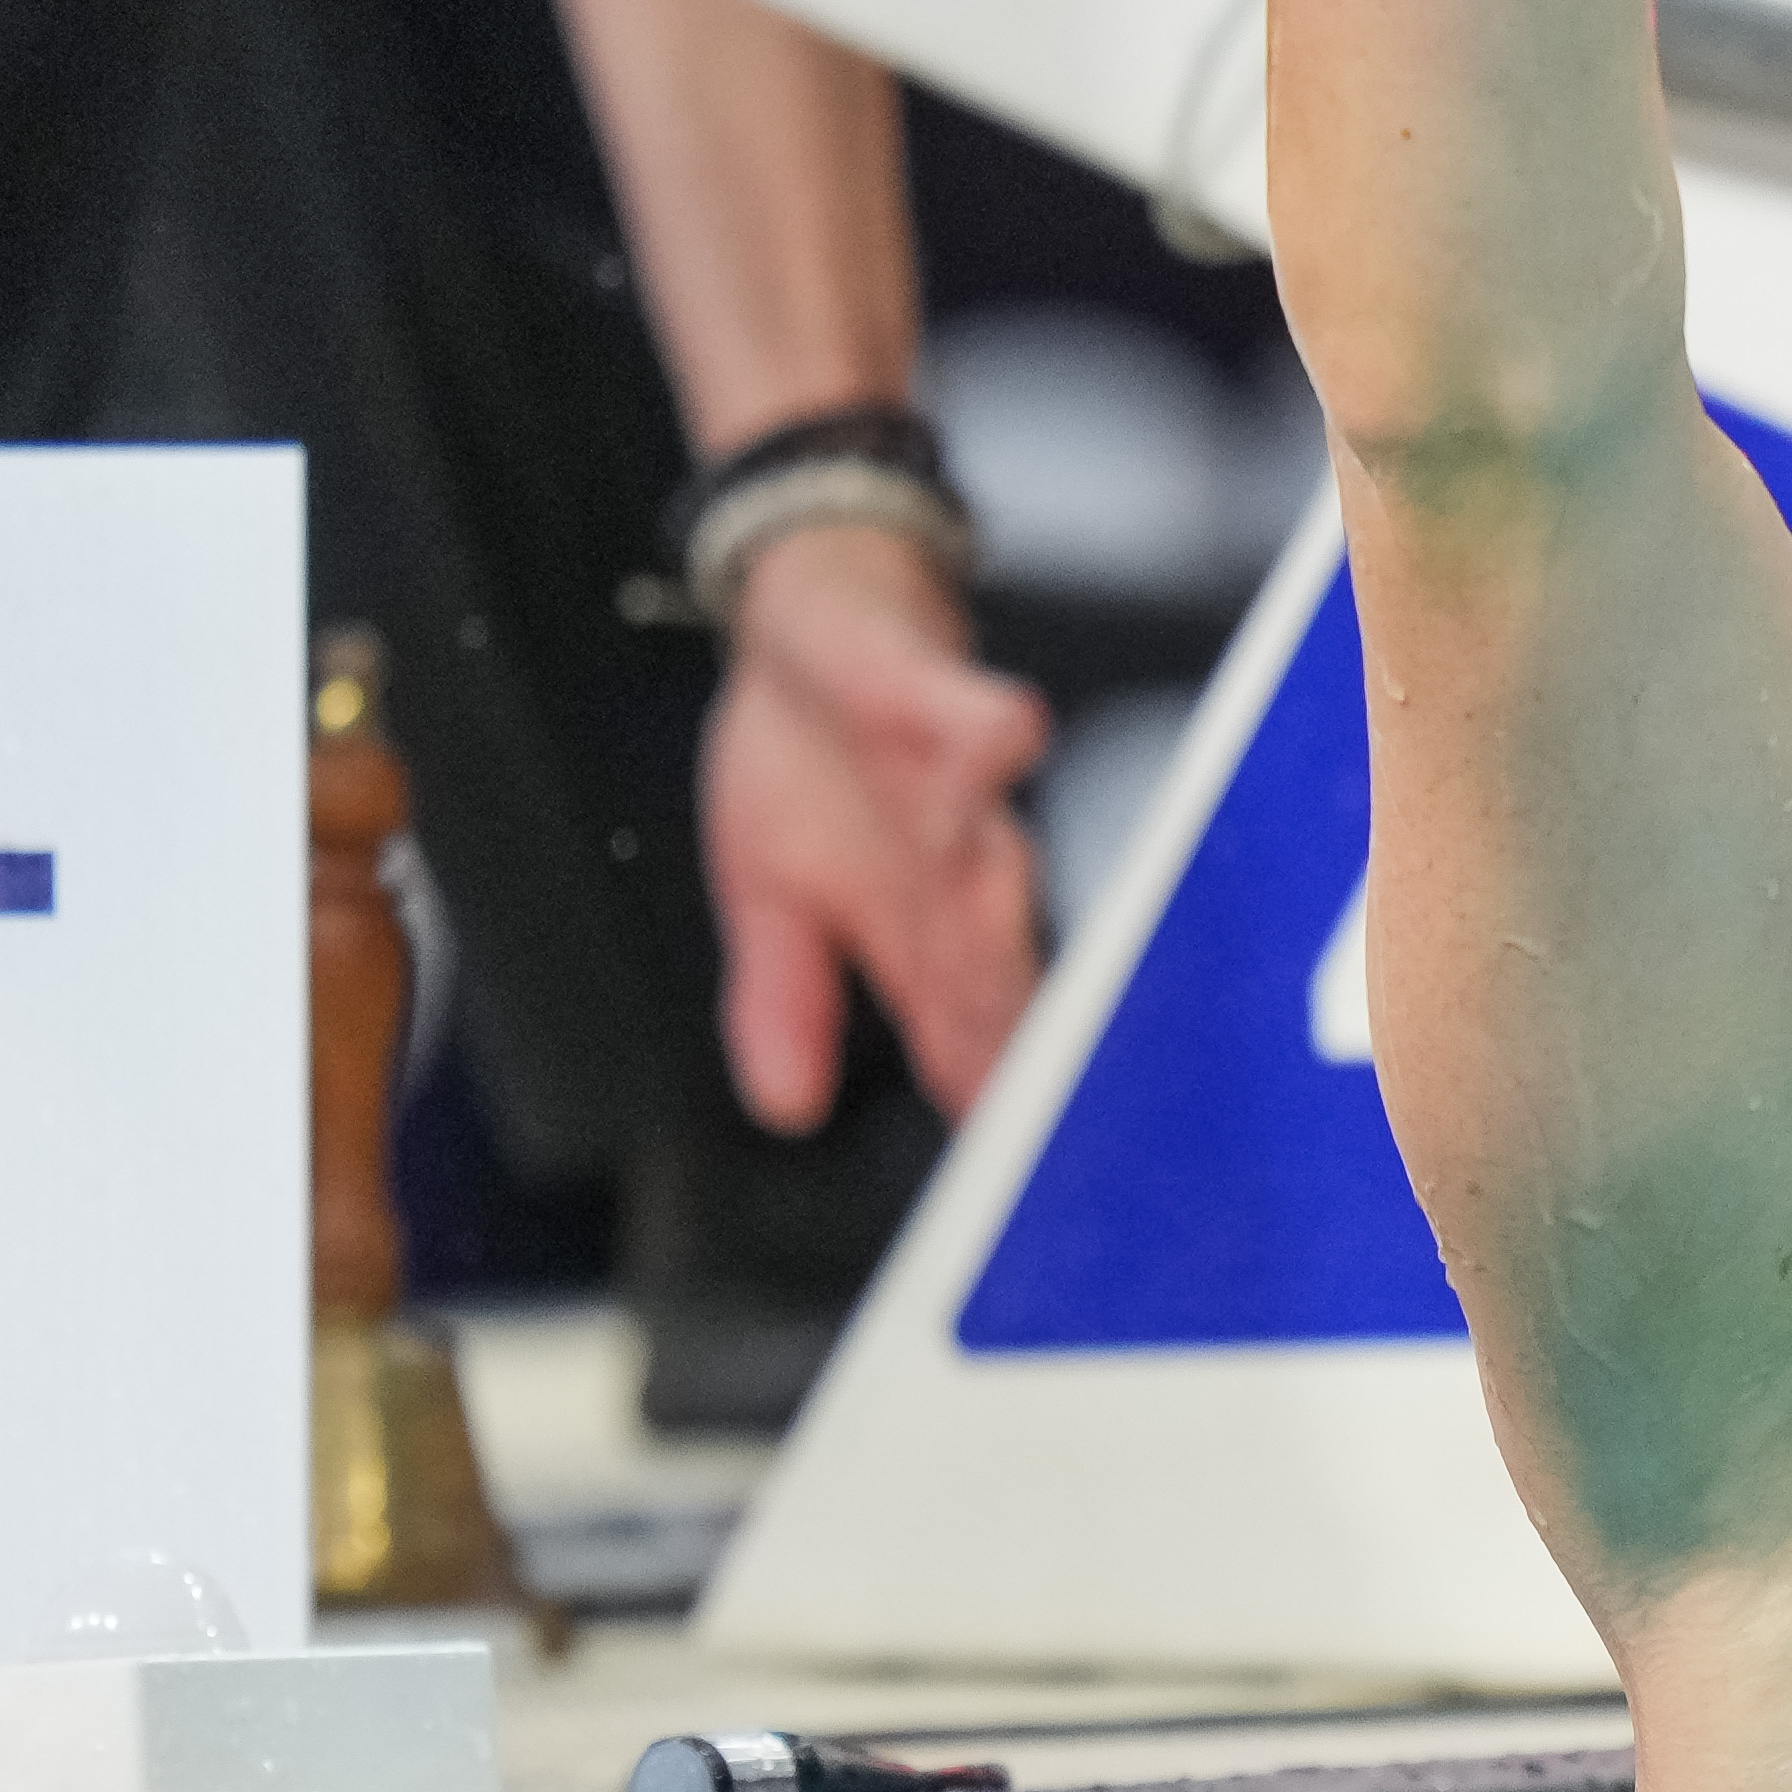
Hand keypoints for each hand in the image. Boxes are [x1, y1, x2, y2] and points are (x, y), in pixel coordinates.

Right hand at [706, 521, 1053, 1132]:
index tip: (1006, 1166)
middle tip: (1025, 1084)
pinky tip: (1005, 736)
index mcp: (922, 931)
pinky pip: (966, 715)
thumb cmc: (811, 764)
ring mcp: (955, 781)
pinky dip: (982, 729)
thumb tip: (785, 1108)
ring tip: (992, 925)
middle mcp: (956, 868)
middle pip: (992, 959)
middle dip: (1008, 1021)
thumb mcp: (766, 895)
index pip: (963, 1035)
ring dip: (995, 893)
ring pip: (988, 848)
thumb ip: (786, 1002)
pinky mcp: (936, 694)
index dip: (982, 1097)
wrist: (814, 625)